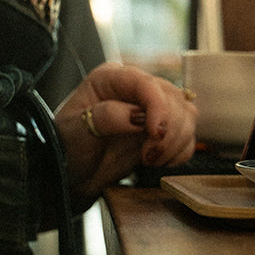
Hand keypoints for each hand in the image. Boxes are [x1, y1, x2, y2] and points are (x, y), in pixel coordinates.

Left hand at [54, 62, 197, 205]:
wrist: (72, 175)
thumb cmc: (67, 147)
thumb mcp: (76, 130)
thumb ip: (107, 117)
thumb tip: (138, 117)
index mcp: (111, 78)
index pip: (146, 83)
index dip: (158, 107)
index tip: (156, 134)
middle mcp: (135, 89)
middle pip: (172, 98)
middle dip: (168, 130)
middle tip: (148, 157)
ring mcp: (151, 109)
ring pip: (186, 114)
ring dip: (177, 141)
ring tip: (152, 161)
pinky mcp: (162, 130)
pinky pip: (188, 135)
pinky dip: (181, 151)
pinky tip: (162, 162)